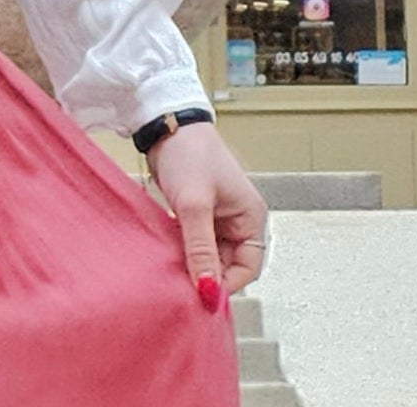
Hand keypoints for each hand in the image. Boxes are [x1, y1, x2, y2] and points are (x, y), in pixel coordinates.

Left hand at [148, 123, 267, 303]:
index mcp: (251, 217)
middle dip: (207, 274)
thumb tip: (208, 290)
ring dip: (192, 261)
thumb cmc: (188, 153)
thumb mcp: (194, 205)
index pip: (247, 268)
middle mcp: (238, 219)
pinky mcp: (197, 211)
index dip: (226, 284)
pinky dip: (183, 248)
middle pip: (227, 263)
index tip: (202, 295)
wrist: (165, 123)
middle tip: (182, 285)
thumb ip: (200, 249)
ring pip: (208, 253)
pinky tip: (166, 252)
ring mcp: (217, 215)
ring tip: (172, 269)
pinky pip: (194, 241)